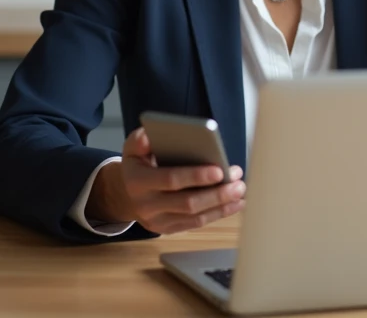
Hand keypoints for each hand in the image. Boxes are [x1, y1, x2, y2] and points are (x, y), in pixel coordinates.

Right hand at [85, 127, 245, 234]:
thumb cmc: (138, 165)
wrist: (126, 194)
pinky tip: (235, 204)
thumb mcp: (132, 148)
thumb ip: (140, 140)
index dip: (195, 176)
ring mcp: (157, 221)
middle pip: (187, 203)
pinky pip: (196, 224)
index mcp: (138, 181)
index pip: (170, 180)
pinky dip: (218, 214)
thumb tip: (150, 137)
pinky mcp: (168, 229)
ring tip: (240, 191)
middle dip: (216, 193)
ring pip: (195, 216)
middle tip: (238, 182)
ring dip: (222, 205)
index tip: (219, 169)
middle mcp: (146, 205)